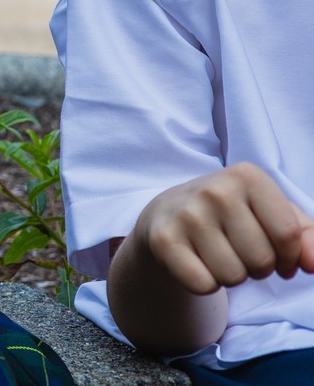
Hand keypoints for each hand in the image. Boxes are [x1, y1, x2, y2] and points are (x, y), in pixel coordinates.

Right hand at [133, 164, 313, 294]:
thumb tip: (313, 265)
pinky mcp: (163, 240)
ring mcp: (186, 214)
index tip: (280, 255)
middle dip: (259, 268)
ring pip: (233, 276)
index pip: (288, 234)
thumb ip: (306, 236)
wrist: (167, 213)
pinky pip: (203, 285)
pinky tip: (197, 262)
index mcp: (247, 175)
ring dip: (232, 277)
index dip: (291, 257)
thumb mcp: (273, 213)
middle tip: (241, 253)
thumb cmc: (234, 216)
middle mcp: (214, 190)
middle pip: (262, 260)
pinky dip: (205, 284)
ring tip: (219, 255)